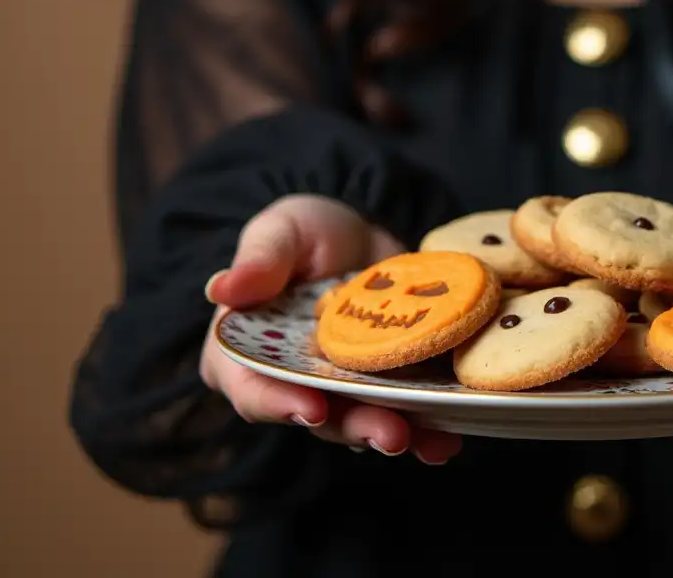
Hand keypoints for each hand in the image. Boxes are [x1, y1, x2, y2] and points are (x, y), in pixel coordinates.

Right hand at [200, 194, 460, 463]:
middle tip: (390, 434)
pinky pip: (408, 411)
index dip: (279, 403)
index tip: (312, 407)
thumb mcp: (279, 233)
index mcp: (250, 355)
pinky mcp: (388, 384)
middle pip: (319, 417)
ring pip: (366, 421)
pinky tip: (452, 436)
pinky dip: (431, 427)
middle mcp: (295, 383)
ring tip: (431, 440)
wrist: (362, 232)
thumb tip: (220, 288)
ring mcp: (345, 389)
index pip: (253, 388)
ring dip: (398, 433)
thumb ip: (259, 261)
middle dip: (356, 428)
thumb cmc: (306, 233)